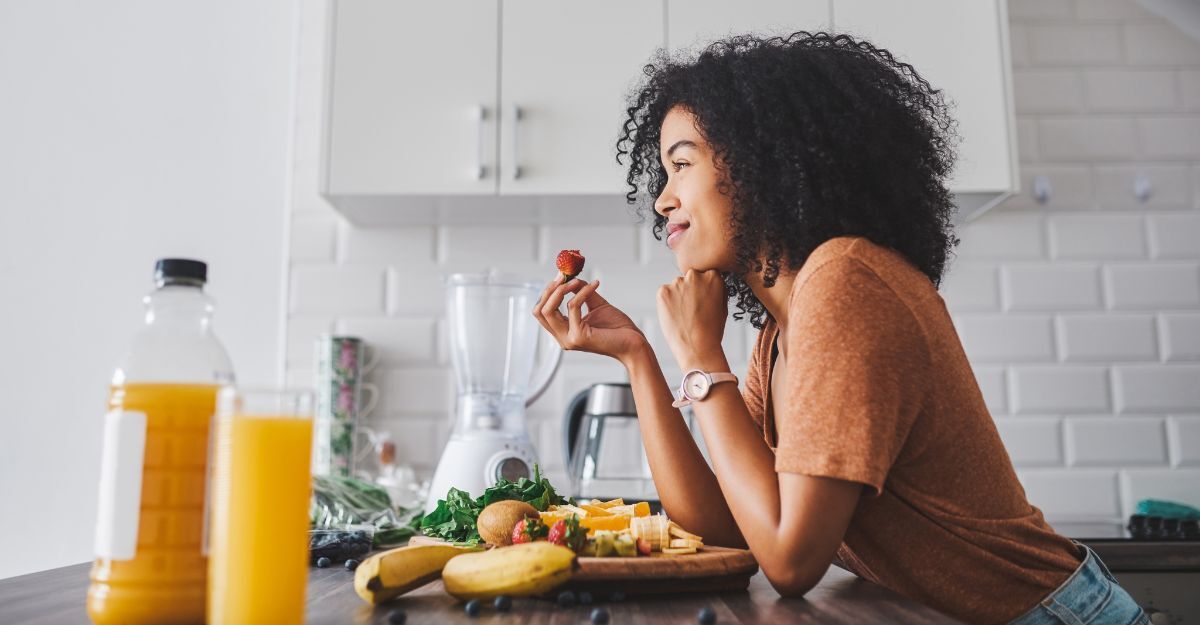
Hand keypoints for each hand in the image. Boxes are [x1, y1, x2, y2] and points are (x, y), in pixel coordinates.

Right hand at [533, 276, 648, 362]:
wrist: (633, 343)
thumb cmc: (617, 328)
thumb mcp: (595, 305)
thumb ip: (581, 292)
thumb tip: (571, 278)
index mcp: (564, 332)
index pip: (542, 312)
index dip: (548, 292)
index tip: (560, 276)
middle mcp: (563, 338)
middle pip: (540, 311)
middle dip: (549, 290)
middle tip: (562, 276)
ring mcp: (569, 339)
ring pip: (549, 310)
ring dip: (561, 290)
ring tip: (576, 280)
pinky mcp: (579, 336)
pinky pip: (573, 306)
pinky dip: (582, 292)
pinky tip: (595, 285)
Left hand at [656, 269, 728, 370]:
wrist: (697, 347)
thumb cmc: (712, 330)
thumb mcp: (722, 305)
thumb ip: (716, 289)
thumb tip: (710, 282)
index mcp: (713, 276)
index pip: (705, 276)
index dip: (703, 290)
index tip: (702, 301)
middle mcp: (694, 275)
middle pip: (690, 279)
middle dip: (690, 290)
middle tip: (692, 310)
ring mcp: (677, 282)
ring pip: (676, 287)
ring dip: (678, 297)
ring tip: (684, 316)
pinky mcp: (663, 291)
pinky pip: (665, 294)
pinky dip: (667, 303)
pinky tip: (675, 316)